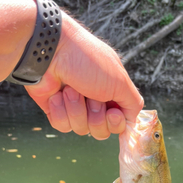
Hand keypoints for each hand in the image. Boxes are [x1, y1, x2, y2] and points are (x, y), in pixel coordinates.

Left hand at [25, 12, 143, 138]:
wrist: (49, 51)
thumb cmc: (86, 60)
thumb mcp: (120, 81)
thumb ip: (133, 103)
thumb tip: (132, 120)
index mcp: (112, 93)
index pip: (119, 123)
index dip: (116, 123)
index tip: (112, 112)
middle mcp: (95, 101)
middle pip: (101, 131)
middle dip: (95, 116)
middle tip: (90, 96)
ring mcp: (75, 106)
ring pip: (81, 129)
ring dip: (76, 109)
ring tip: (70, 89)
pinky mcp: (56, 110)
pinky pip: (63, 126)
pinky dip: (61, 111)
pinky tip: (57, 94)